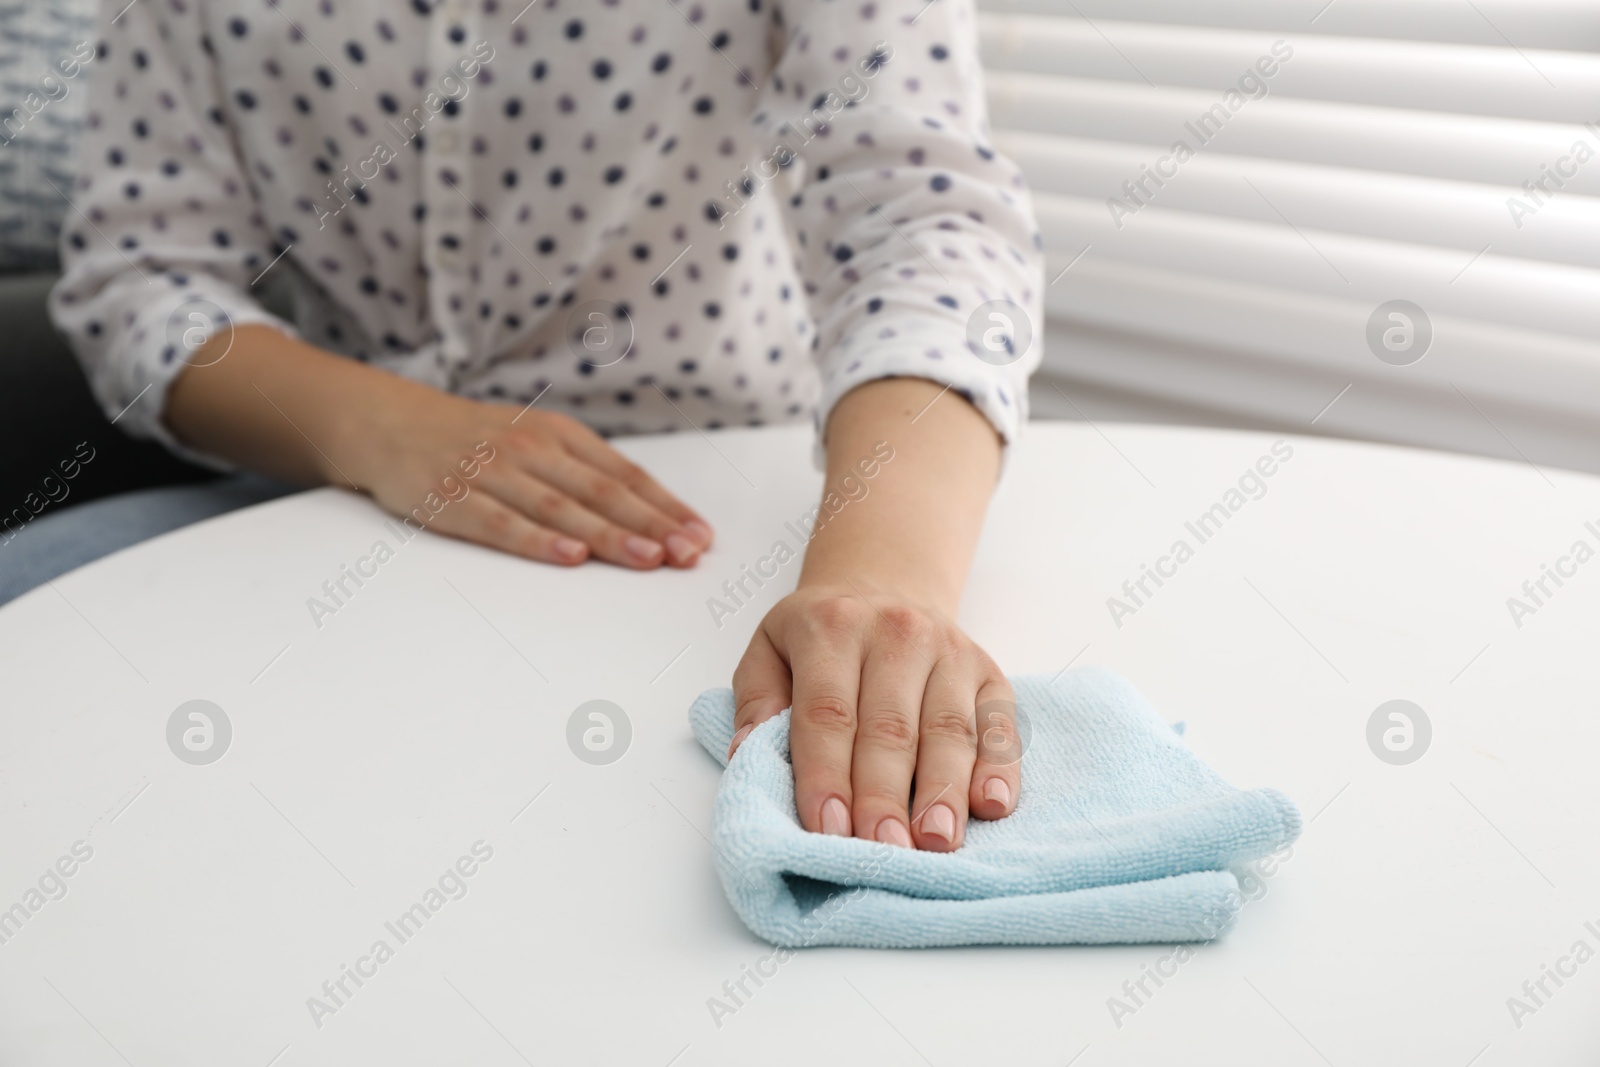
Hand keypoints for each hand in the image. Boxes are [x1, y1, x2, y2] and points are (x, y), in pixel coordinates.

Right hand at [336, 387, 712, 568]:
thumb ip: (585, 474)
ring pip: (562, 509)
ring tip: (649, 558)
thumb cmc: (477, 441)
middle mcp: (533, 450)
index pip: (625, 475)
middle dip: (652, 525)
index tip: (701, 536)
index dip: (666, 507)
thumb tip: (650, 515)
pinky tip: (571, 556)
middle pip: (603, 493)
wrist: (391, 424)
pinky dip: (539, 541)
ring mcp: (493, 474)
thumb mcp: (536, 441)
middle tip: (688, 553)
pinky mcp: (455, 499)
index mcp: (560, 435)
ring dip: (609, 535)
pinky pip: (503, 523)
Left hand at [730, 583, 1019, 850]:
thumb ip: (756, 701)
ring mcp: (950, 651)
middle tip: (882, 853)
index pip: (827, 712)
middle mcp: (897, 633)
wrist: (884, 583)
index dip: (826, 774)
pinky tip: (992, 806)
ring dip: (944, 792)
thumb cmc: (820, 636)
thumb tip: (745, 754)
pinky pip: (999, 724)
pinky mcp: (989, 673)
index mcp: (834, 628)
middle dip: (884, 797)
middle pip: (890, 728)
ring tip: (936, 843)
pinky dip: (1000, 767)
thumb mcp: (770, 649)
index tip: (825, 829)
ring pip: (949, 730)